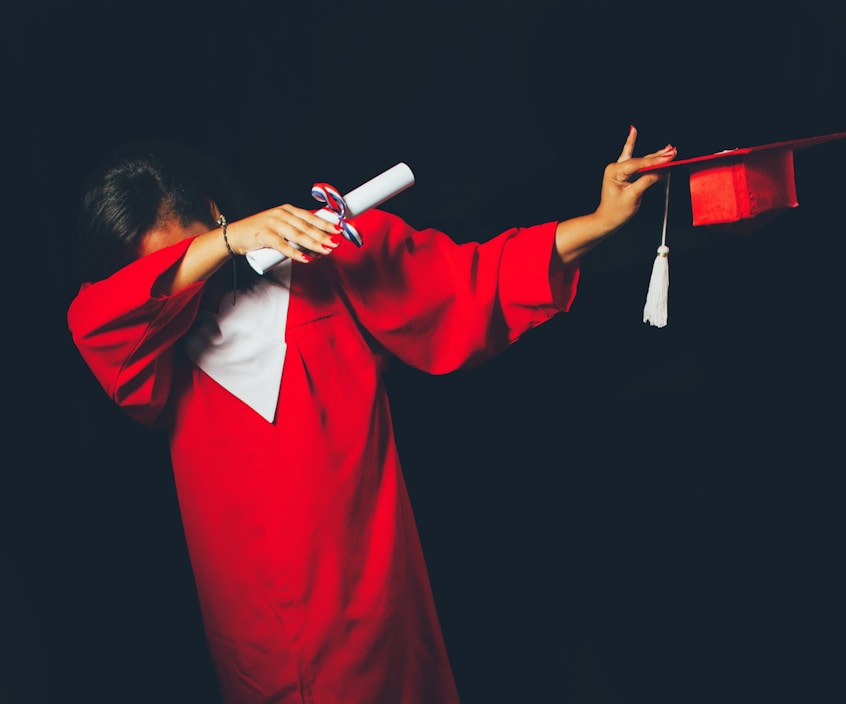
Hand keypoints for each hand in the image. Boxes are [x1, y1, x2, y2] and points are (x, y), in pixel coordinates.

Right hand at [225, 204, 341, 262]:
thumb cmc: (260, 233)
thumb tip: (318, 245)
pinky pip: (283, 246)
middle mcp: (281, 214)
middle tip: (336, 243)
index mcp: (287, 210)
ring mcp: (273, 224)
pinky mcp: (264, 235)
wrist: (234, 236)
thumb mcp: (280, 227)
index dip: (326, 223)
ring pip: (298, 235)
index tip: (339, 229)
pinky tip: (306, 258)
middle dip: (323, 235)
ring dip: (314, 244)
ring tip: (326, 250)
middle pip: (307, 226)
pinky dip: (295, 253)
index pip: (310, 216)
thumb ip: (296, 232)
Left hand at [594, 125, 675, 232]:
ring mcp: (619, 169)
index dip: (656, 161)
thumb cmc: (616, 211)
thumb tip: (661, 171)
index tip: (669, 158)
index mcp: (614, 171)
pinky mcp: (623, 172)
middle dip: (658, 156)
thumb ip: (647, 181)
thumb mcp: (633, 196)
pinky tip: (633, 131)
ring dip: (655, 155)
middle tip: (673, 151)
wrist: (607, 220)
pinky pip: (632, 158)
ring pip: (640, 159)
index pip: (639, 163)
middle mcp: (615, 167)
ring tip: (669, 149)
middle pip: (641, 159)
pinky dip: (632, 144)